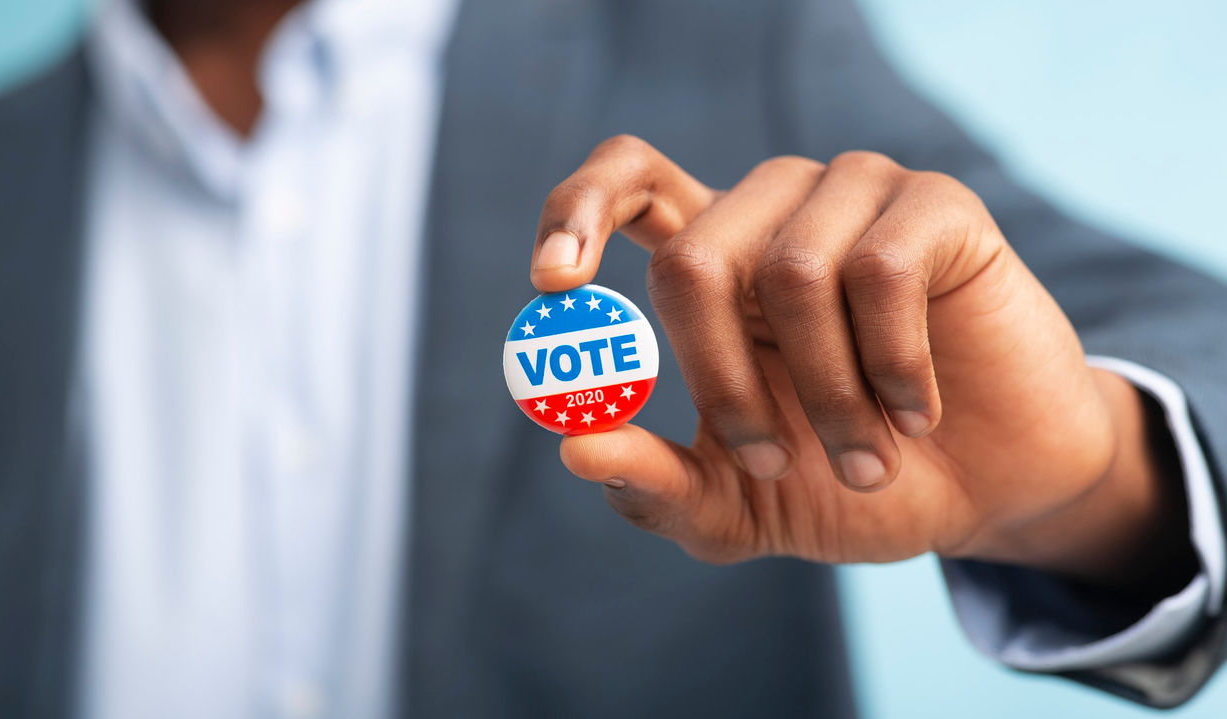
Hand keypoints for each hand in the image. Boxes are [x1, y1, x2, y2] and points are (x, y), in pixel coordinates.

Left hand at [531, 135, 1191, 586]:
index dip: (576, 214)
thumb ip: (656, 485)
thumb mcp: (737, 504)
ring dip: (825, 395)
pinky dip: (893, 367)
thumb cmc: (848, 482)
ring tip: (866, 454)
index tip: (553, 287)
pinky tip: (917, 410)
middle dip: (722, 381)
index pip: (626, 183)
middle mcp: (773, 211)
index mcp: (714, 260)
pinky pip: (883, 271)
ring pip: (791, 270)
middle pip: (693, 254)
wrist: (987, 491)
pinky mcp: (936, 206)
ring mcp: (855, 197)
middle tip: (765, 459)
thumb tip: (572, 446)